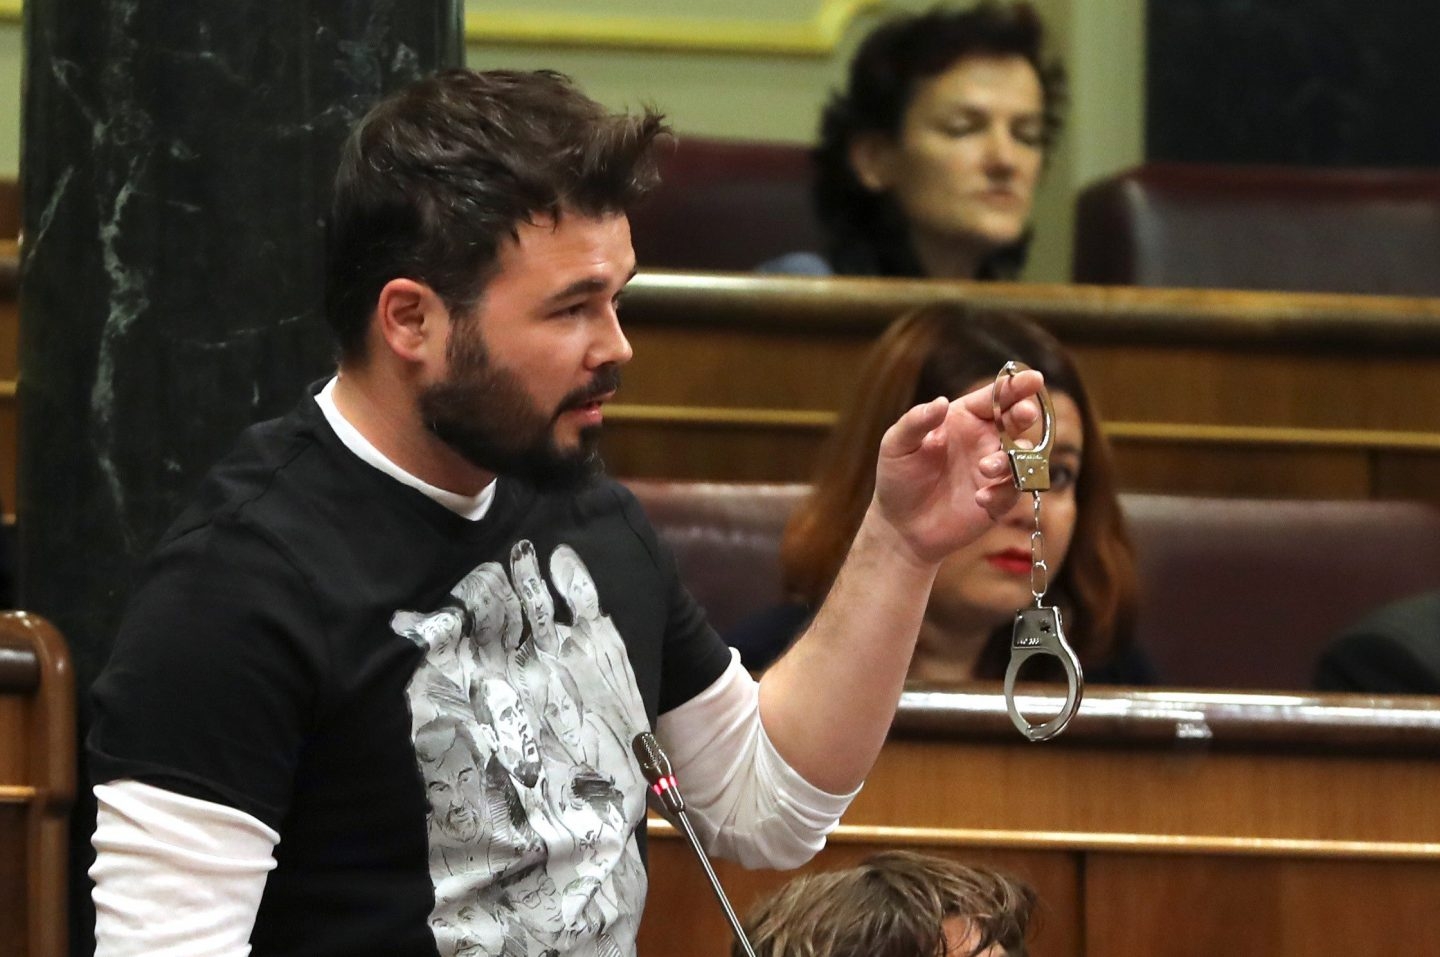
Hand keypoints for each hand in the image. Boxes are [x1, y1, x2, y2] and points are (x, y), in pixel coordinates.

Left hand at [870, 368, 1043, 564]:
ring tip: (985, 467)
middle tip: (1024, 413)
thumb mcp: (896, 445)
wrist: (900, 525)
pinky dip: (1002, 492)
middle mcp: (984, 440)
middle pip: (1016, 420)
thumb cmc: (897, 478)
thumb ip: (916, 421)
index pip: (993, 397)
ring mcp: (993, 471)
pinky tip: (979, 499)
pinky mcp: (998, 500)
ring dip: (1011, 458)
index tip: (1033, 378)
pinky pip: (1014, 492)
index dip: (1014, 386)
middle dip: (1024, 413)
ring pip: (1021, 455)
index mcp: (964, 419)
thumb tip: (941, 401)